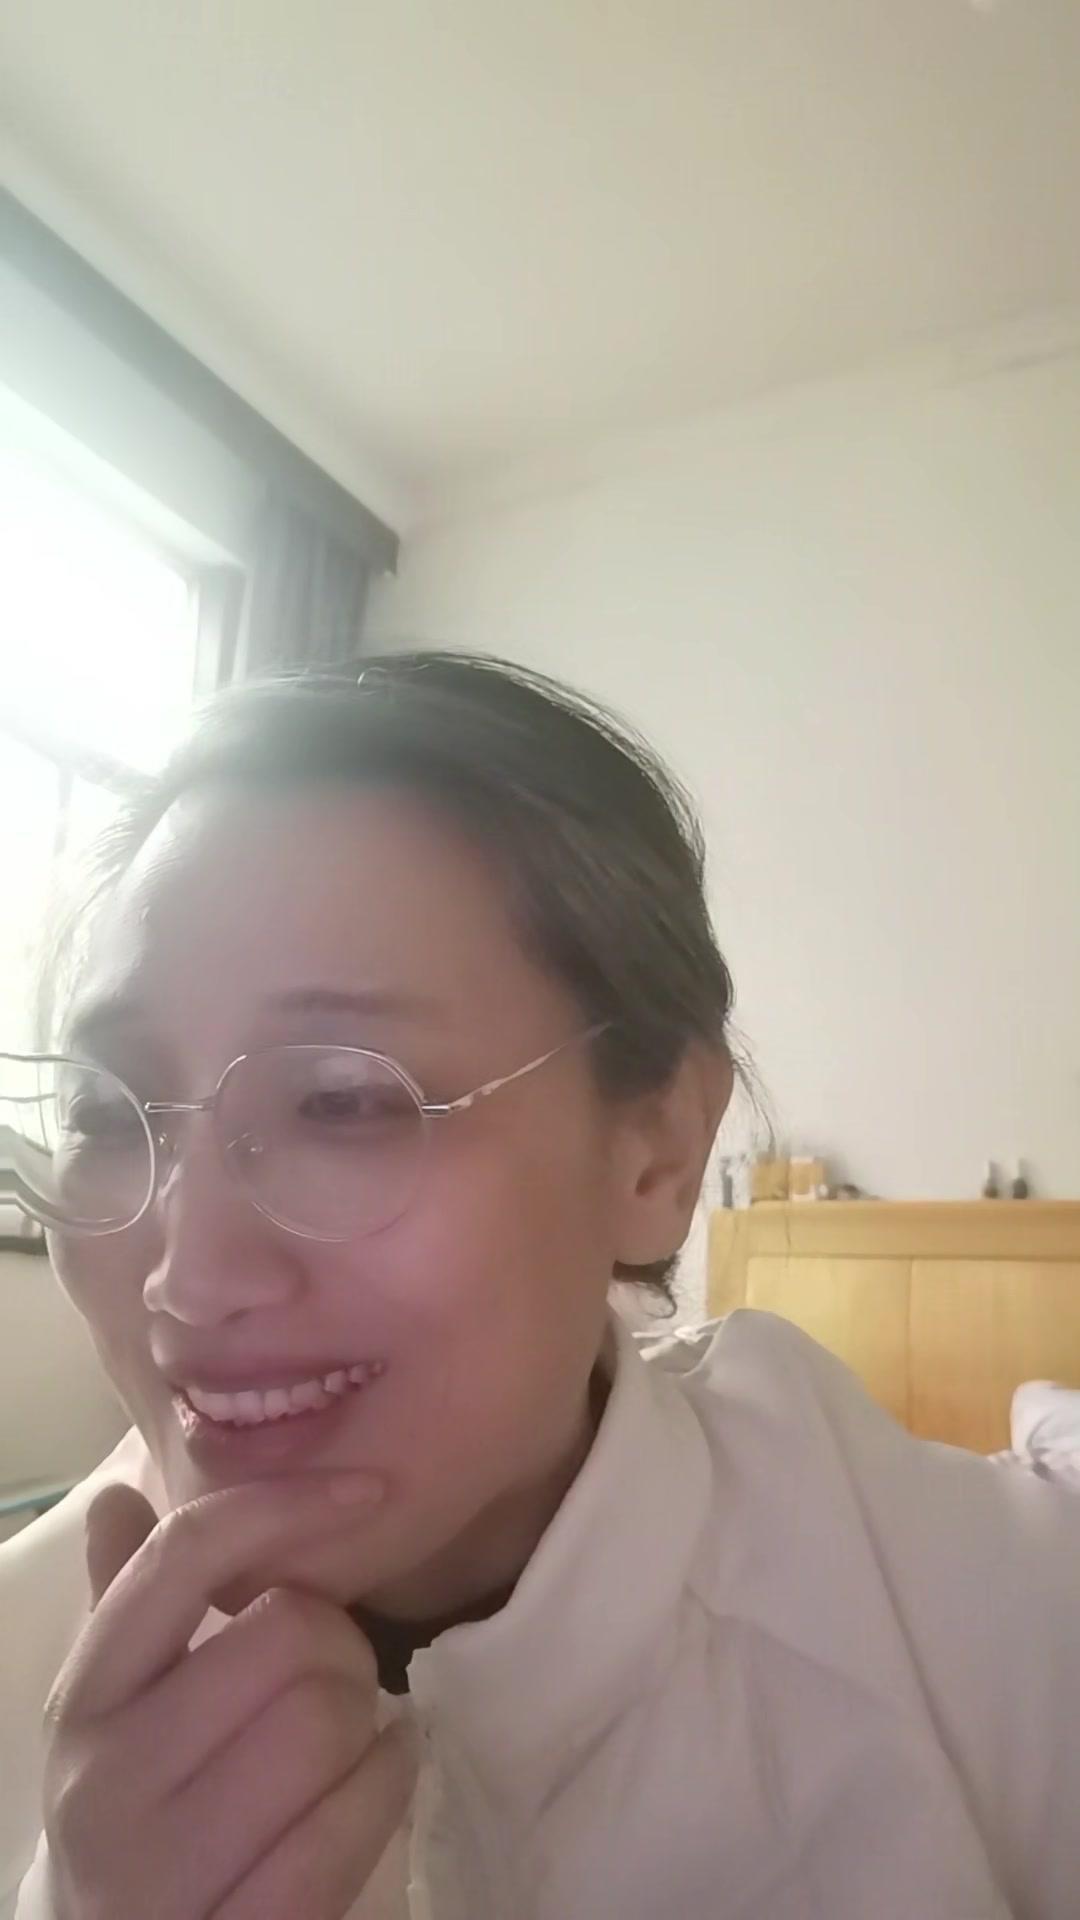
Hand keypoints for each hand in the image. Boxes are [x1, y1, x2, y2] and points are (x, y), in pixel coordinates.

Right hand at [42, 1475, 416, 1919]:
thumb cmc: (137, 1803)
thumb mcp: (117, 1705)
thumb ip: (128, 1602)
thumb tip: (119, 1493)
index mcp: (87, 1696)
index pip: (184, 1557)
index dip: (286, 1506)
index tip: (366, 1490)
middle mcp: (109, 1779)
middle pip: (289, 1637)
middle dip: (344, 1638)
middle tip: (339, 1665)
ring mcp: (164, 1870)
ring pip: (328, 1723)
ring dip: (371, 1714)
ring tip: (355, 1724)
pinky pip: (348, 1827)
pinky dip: (387, 1782)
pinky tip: (381, 1769)